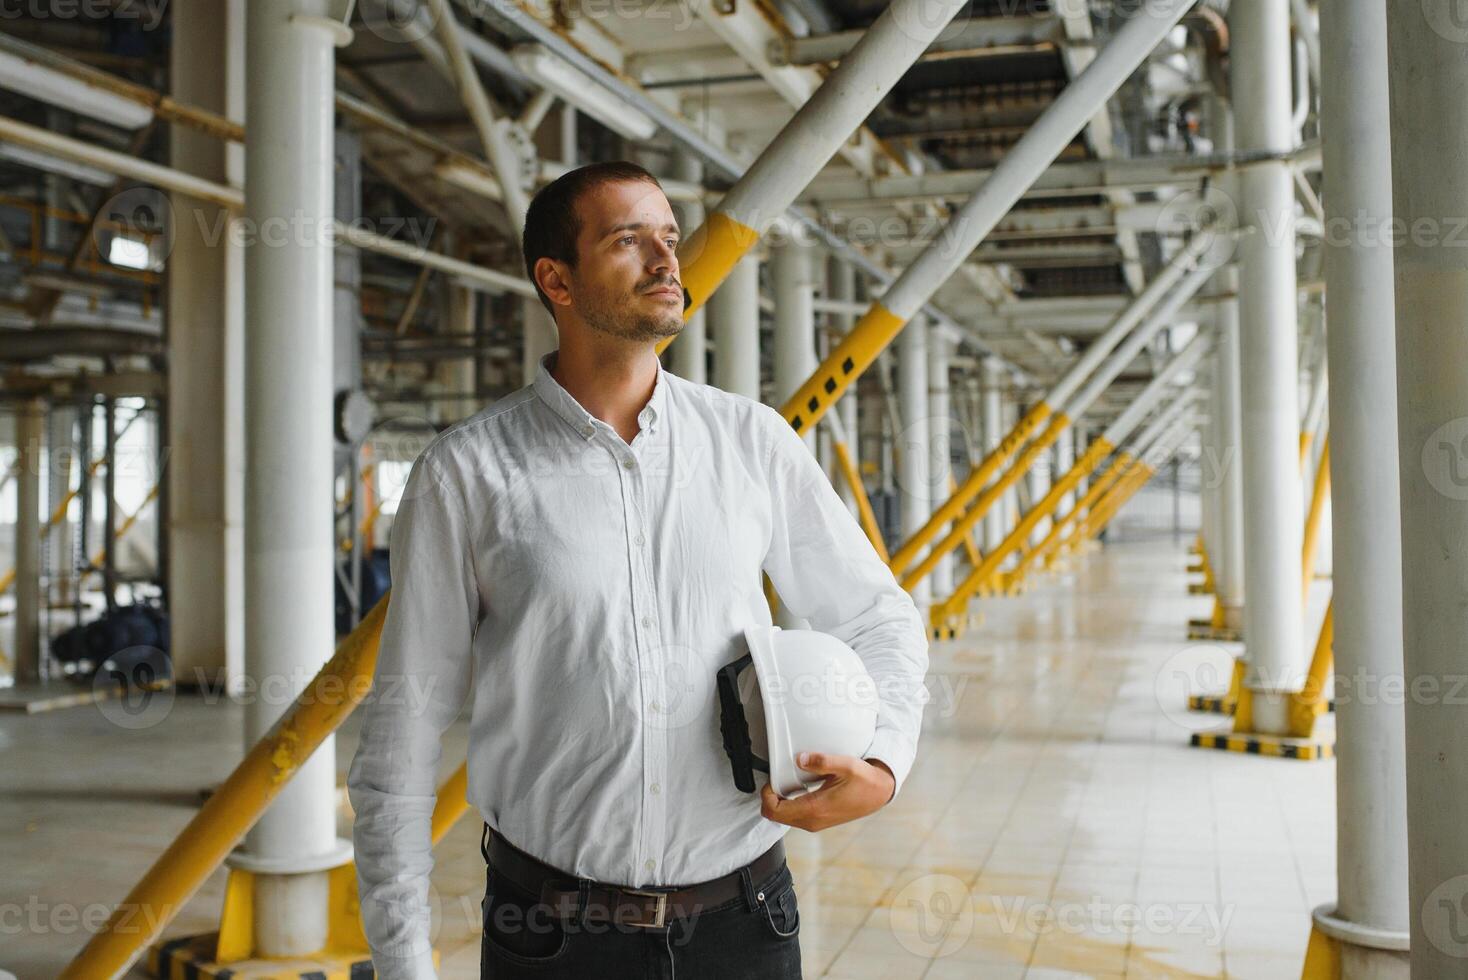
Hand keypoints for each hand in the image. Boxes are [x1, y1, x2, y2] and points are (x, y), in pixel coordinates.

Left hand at [760, 753, 895, 831]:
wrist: (879, 794)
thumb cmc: (865, 781)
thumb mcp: (846, 765)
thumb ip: (822, 761)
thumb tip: (801, 759)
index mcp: (815, 809)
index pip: (775, 811)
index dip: (766, 795)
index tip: (771, 780)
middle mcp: (812, 821)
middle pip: (775, 816)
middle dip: (770, 797)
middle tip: (776, 778)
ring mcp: (815, 823)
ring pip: (783, 817)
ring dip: (779, 801)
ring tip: (785, 780)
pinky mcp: (818, 821)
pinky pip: (793, 816)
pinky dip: (788, 803)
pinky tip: (796, 787)